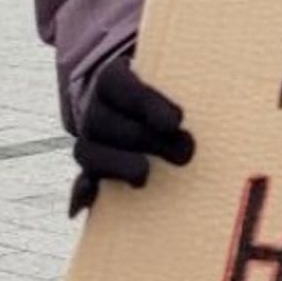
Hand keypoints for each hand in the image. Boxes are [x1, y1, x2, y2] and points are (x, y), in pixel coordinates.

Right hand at [69, 57, 194, 216]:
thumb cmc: (166, 89)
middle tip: (184, 152)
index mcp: (112, 78)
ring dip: (119, 165)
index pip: (121, 86)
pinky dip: (82, 191)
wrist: (137, 101)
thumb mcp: (172, 77)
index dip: (146, 103)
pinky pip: (81, 180)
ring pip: (90, 152)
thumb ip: (183, 84)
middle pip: (107, 122)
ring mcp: (90, 138)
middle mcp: (95, 107)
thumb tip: (200, 105)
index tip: (176, 120)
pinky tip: (86, 203)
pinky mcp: (92, 167)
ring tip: (145, 175)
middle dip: (145, 140)